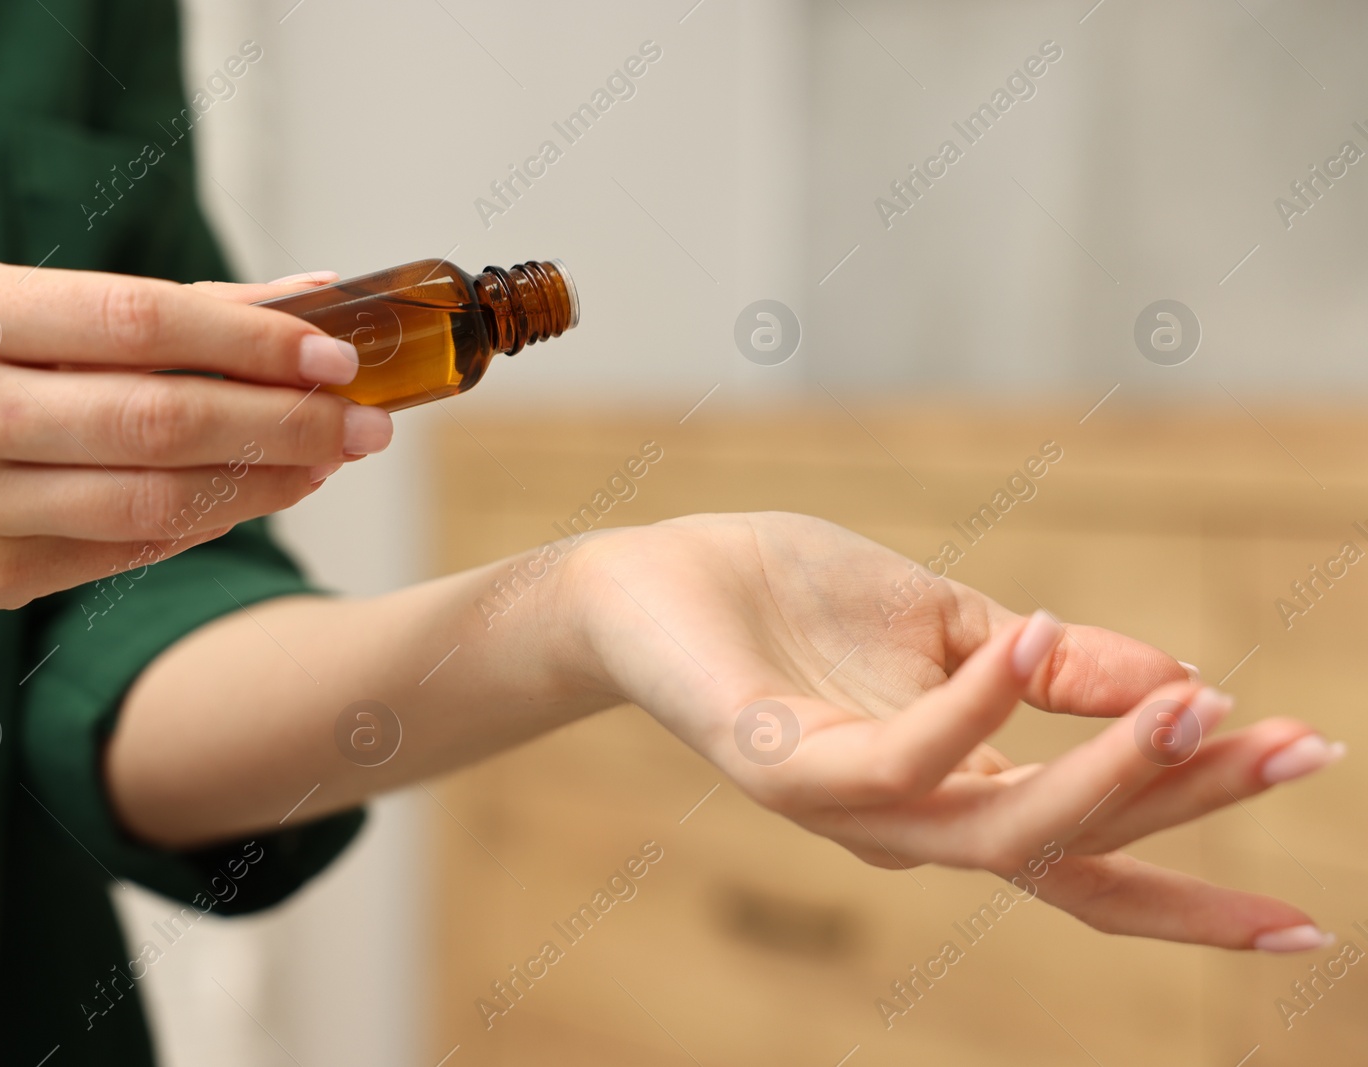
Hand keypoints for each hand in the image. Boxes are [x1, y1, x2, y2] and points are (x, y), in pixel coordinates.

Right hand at [0, 263, 390, 644]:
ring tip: (328, 459)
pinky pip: (132, 550)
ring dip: (264, 482)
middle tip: (364, 422)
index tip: (335, 354)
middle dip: (283, 421)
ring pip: (156, 501)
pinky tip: (263, 492)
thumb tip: (308, 296)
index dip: (250, 341)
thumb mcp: (1, 312)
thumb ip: (152, 309)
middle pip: (158, 420)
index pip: (134, 321)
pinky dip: (214, 520)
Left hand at [566, 512, 1338, 950]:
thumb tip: (1189, 685)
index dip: (1194, 890)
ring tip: (1200, 705)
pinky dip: (977, 704)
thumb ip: (1054, 668)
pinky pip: (898, 757)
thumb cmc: (797, 602)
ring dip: (1108, 774)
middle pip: (1069, 851)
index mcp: (954, 792)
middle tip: (1300, 749)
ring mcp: (845, 807)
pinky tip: (1036, 637)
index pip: (1088, 859)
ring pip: (999, 828)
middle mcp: (907, 824)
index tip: (1310, 910)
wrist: (657, 581)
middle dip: (1190, 809)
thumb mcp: (954, 624)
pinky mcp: (784, 766)